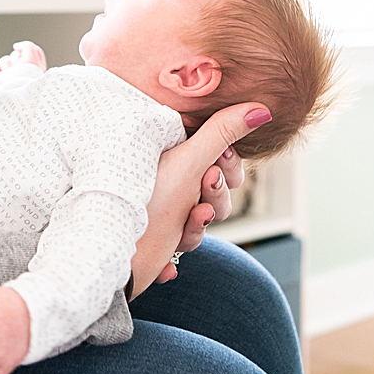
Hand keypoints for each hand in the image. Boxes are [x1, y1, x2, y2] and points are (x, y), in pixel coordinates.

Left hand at [128, 86, 260, 288]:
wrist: (111, 256)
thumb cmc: (148, 203)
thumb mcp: (191, 163)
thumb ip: (224, 133)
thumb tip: (262, 108)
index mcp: (173, 158)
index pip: (219, 160)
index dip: (227, 169)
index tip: (218, 167)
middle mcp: (166, 184)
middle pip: (215, 195)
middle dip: (213, 202)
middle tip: (200, 199)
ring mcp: (159, 214)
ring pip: (199, 226)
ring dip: (194, 231)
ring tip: (184, 224)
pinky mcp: (151, 243)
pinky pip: (175, 252)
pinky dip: (171, 261)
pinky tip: (165, 266)